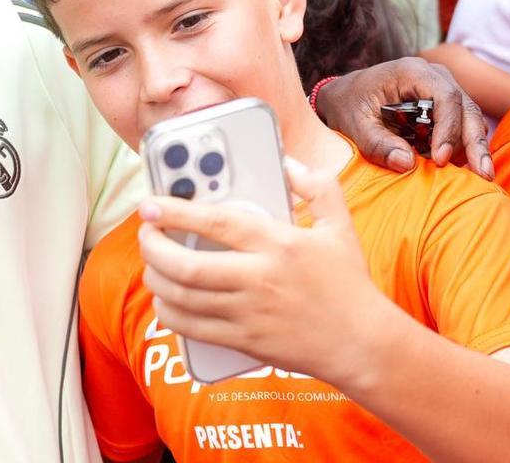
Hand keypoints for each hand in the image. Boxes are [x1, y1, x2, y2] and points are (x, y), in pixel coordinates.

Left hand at [138, 160, 388, 386]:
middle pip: (188, 265)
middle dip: (153, 248)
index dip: (175, 211)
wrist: (364, 344)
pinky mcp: (245, 341)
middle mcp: (259, 278)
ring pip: (184, 297)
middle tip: (145, 234)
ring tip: (151, 262)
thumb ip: (316, 186)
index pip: (215, 222)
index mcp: (278, 243)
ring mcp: (249, 313)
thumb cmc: (349, 283)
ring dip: (156, 278)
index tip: (149, 204)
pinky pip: (192, 328)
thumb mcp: (339, 225)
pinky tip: (165, 299)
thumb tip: (287, 163)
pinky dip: (168, 313)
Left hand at [316, 57, 491, 178]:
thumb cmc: (347, 105)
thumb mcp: (353, 124)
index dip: (448, 129)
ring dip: (475, 146)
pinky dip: (465, 146)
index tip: (441, 159)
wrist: (344, 95)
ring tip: (482, 176)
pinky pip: (462, 125)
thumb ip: (376, 143)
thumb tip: (408, 163)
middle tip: (482, 174)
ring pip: (469, 117)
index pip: (445, 97)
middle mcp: (433, 76)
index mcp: (411, 72)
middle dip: (474, 142)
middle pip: (465, 107)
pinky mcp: (444, 105)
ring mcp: (442, 88)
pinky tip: (468, 170)